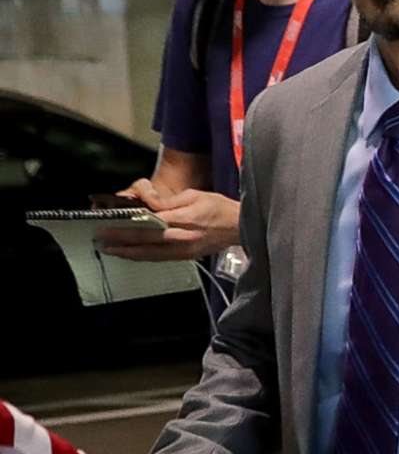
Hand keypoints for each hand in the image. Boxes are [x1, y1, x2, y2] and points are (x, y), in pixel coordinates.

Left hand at [97, 185, 241, 261]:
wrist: (242, 227)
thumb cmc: (220, 208)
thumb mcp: (195, 195)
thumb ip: (168, 201)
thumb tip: (146, 203)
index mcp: (185, 219)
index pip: (149, 223)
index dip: (127, 225)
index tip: (109, 224)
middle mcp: (183, 237)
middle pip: (146, 240)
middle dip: (121, 240)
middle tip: (101, 239)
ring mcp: (185, 250)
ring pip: (150, 254)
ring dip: (128, 252)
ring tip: (110, 250)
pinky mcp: (187, 256)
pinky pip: (160, 258)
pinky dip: (143, 257)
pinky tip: (131, 254)